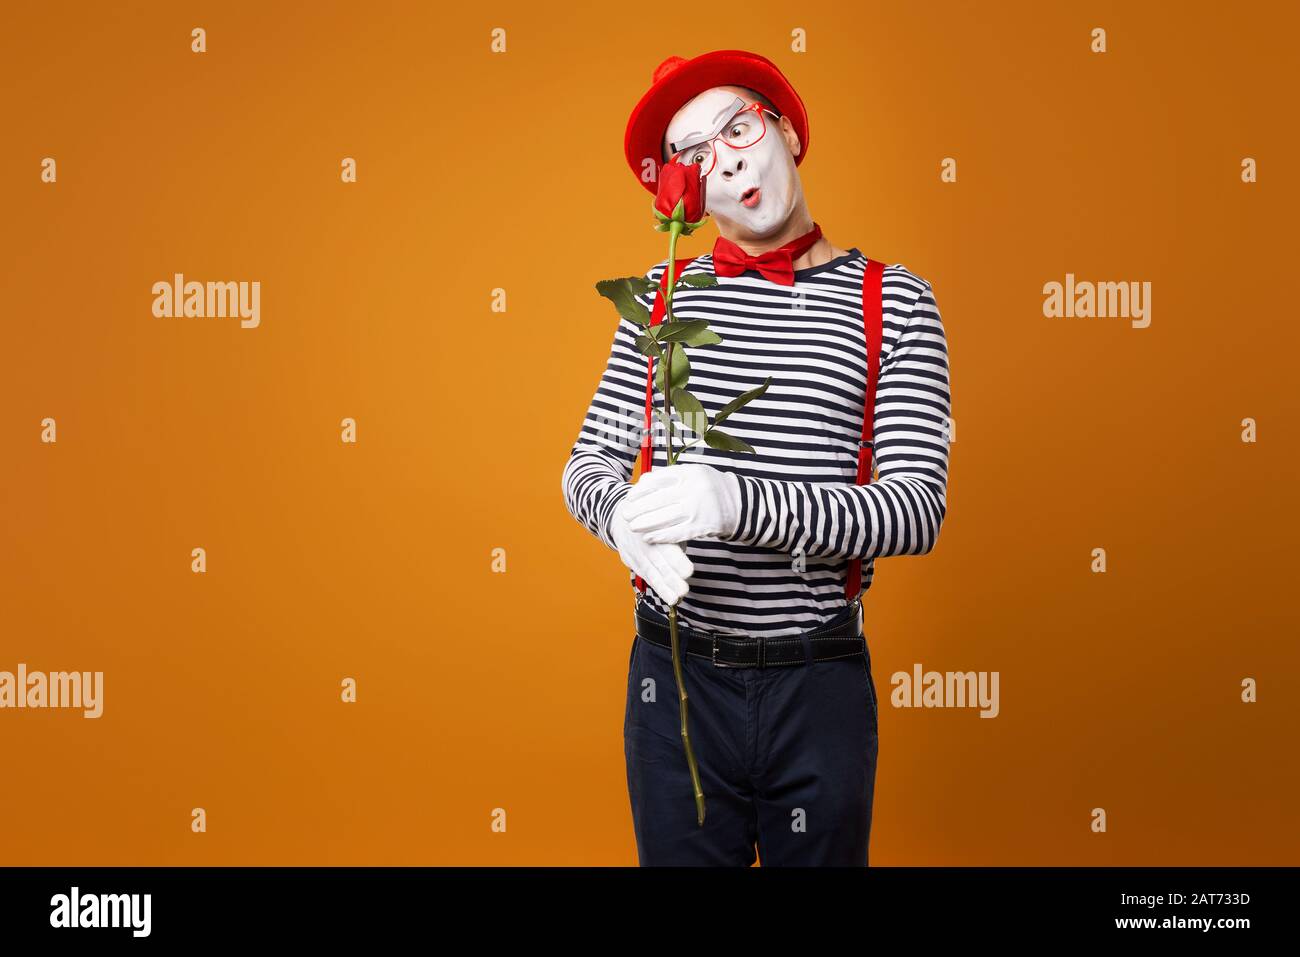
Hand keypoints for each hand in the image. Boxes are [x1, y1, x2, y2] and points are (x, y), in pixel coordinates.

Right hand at [609, 497, 694, 605]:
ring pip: (652, 573)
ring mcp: (636, 554)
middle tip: (684, 591)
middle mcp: (643, 542)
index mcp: (653, 528)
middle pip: (659, 563)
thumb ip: (676, 530)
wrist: (621, 516)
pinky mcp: (633, 562)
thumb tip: (695, 536)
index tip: (688, 571)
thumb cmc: (653, 517)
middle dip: (671, 579)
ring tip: (676, 599)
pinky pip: (647, 576)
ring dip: (664, 588)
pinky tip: (670, 598)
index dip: (676, 560)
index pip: (665, 547)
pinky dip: (658, 588)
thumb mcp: (664, 516)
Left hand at [620, 463, 740, 544]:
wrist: (741, 504)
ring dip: (646, 524)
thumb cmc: (709, 488)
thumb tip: (642, 481)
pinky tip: (649, 537)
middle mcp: (694, 488)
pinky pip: (676, 532)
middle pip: (658, 500)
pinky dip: (661, 536)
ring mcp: (699, 508)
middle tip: (625, 514)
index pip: (658, 480)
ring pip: (665, 517)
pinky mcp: (702, 526)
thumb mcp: (693, 474)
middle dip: (639, 509)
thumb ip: (670, 476)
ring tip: (632, 526)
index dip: (640, 490)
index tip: (629, 497)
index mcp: (689, 472)